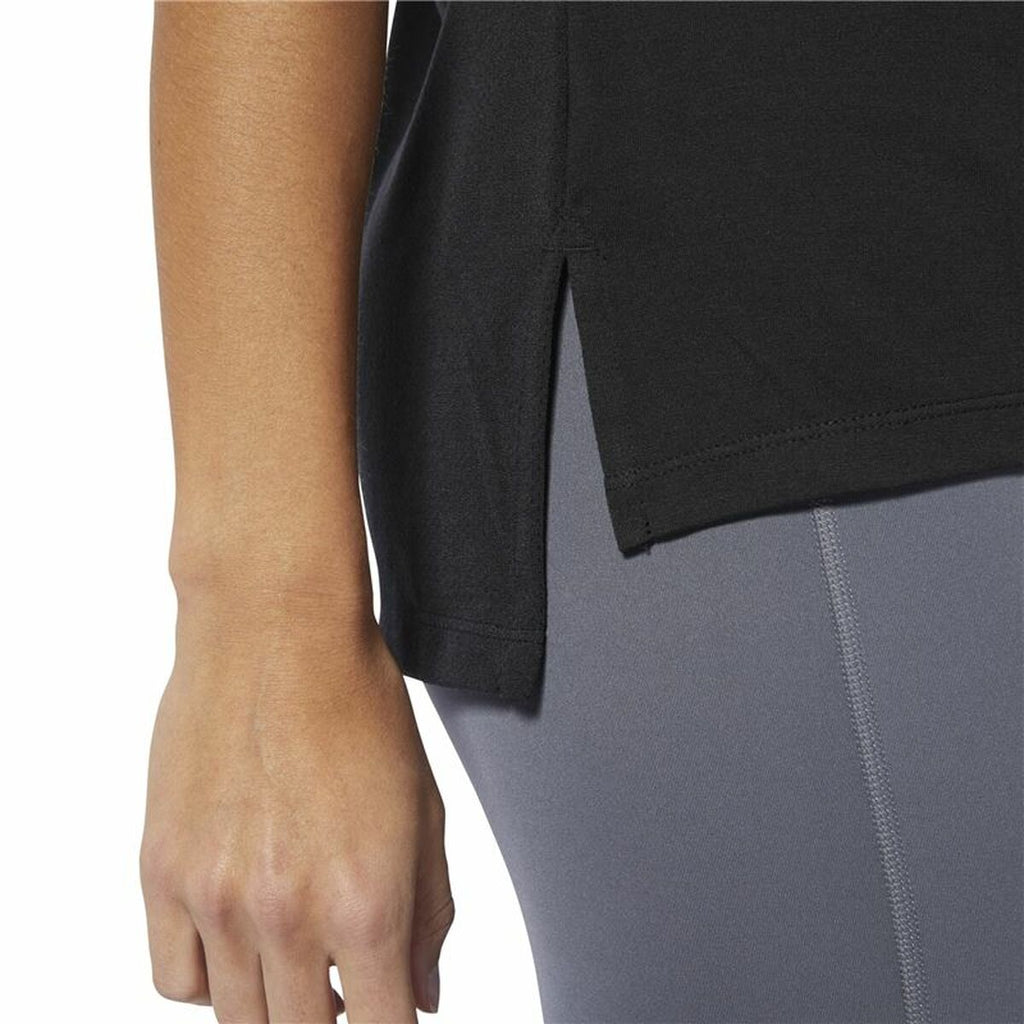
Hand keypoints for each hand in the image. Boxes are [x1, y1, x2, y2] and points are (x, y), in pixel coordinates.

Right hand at [139, 583, 452, 1022]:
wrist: (275, 632)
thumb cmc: (360, 707)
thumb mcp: (423, 811)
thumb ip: (430, 915)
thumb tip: (425, 996)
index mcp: (366, 901)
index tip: (391, 1011)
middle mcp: (286, 913)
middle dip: (335, 1018)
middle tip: (347, 982)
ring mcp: (215, 897)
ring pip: (239, 1018)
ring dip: (276, 1003)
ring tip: (297, 955)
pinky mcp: (162, 870)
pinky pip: (175, 978)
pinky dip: (211, 977)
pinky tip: (240, 937)